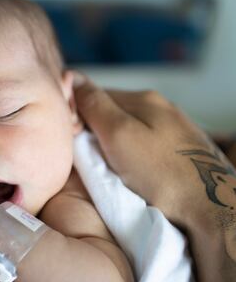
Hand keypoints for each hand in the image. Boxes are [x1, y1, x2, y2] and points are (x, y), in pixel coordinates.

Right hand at [73, 72, 235, 223]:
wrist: (210, 207)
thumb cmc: (160, 173)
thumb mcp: (118, 135)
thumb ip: (94, 105)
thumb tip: (71, 74)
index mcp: (144, 98)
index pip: (95, 95)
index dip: (78, 115)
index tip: (73, 140)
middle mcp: (160, 107)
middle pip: (113, 111)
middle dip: (96, 130)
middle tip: (92, 157)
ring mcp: (173, 128)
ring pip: (128, 128)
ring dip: (113, 143)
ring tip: (112, 166)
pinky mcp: (180, 148)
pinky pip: (144, 143)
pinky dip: (132, 153)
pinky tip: (134, 169)